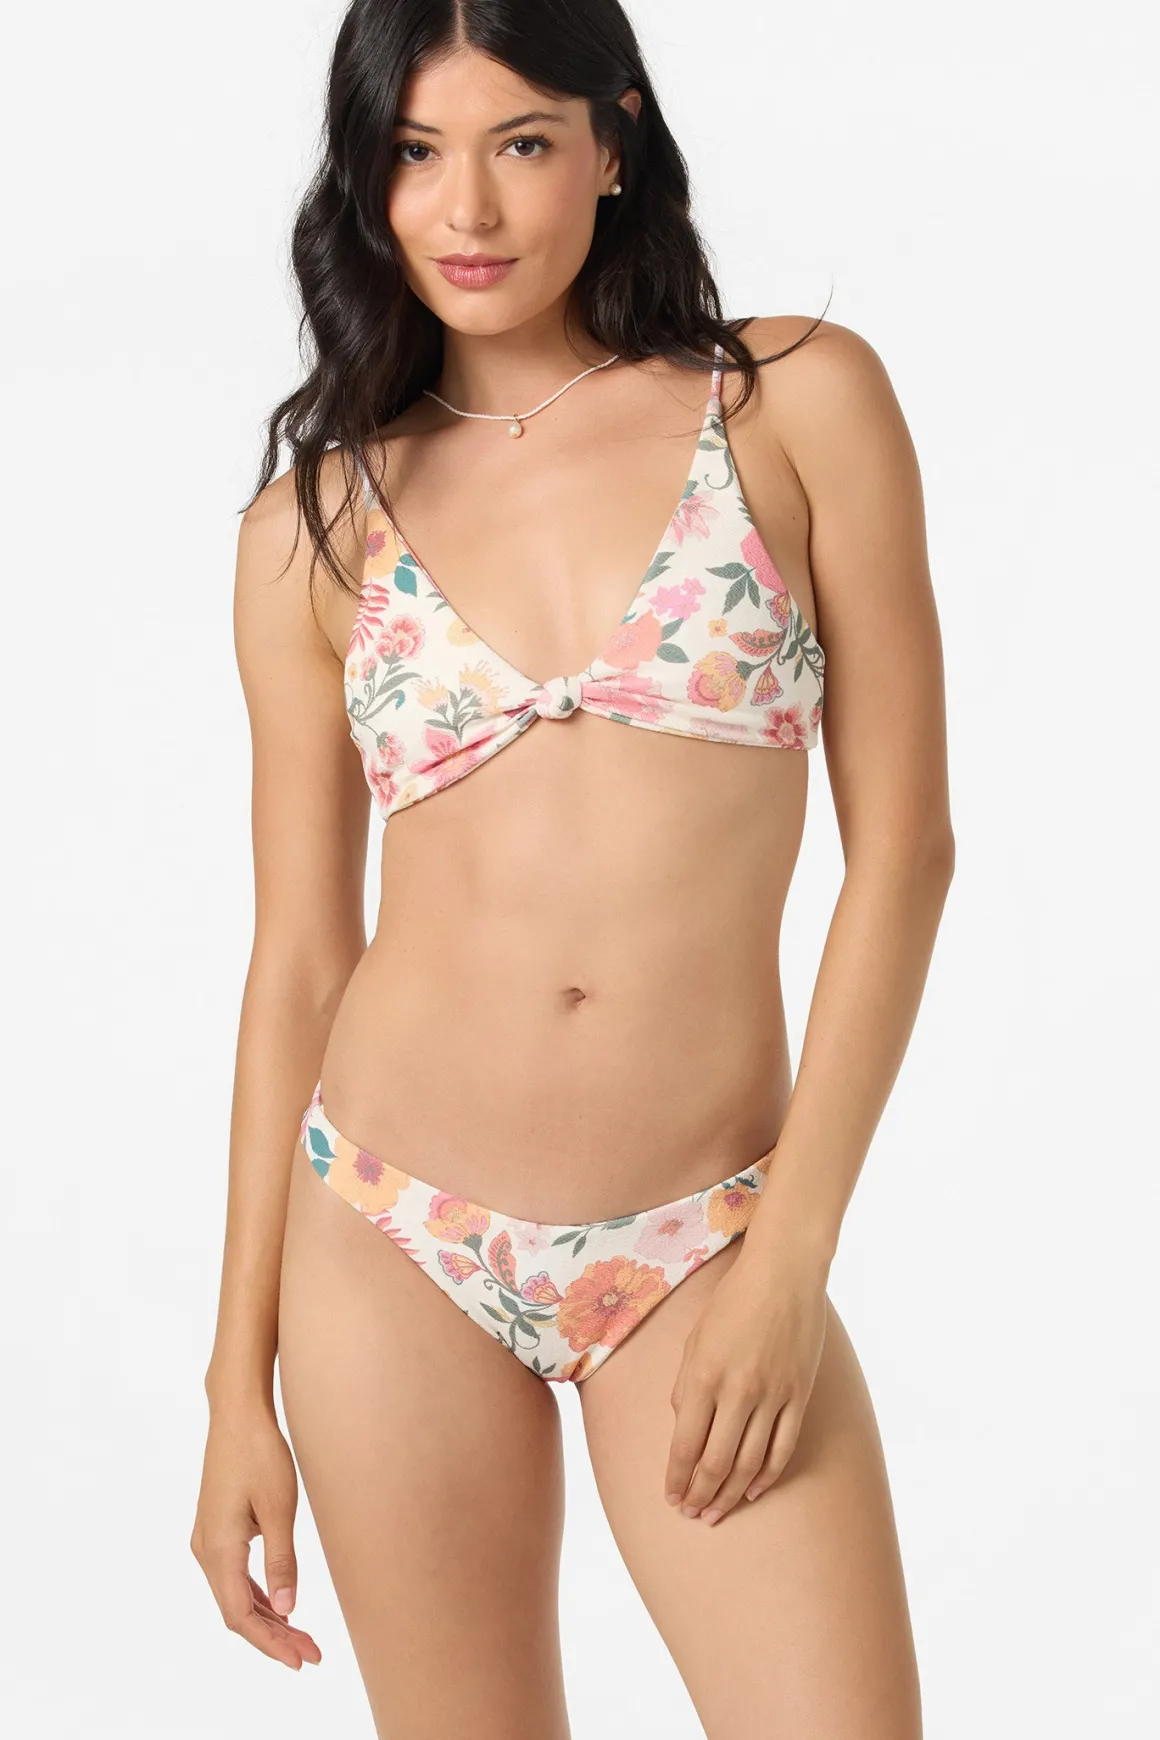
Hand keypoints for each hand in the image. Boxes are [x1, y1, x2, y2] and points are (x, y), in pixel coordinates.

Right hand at [190, 1400, 321, 1669]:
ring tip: (302, 1636)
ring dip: (267, 1617)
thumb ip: (282, 1561)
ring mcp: (207, 1539)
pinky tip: (280, 1604)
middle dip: (274, 1636)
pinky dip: (256, 1595)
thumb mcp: (279, 1508)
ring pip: (234, 1595)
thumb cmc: (261, 1453)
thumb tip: (287, 1610)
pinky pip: (233, 1576)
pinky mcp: (215, 1529)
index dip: (271, 1643)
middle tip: (311, 1653)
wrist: (237, 1413)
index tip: (301, 1659)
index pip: (241, 1615)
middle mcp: (206, 1550)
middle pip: (237, 1611)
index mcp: (219, 1549)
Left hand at [664, 1235, 828, 1524]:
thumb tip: (685, 1429)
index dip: (677, 1478)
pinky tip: (753, 1492)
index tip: (670, 1498)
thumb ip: (687, 1387)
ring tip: (716, 1513)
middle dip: (700, 1496)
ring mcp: (773, 1396)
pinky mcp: (800, 1395)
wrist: (784, 1273)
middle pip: (716, 1463)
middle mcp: (738, 1392)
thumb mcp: (695, 1340)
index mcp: (704, 1376)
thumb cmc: (732, 1301)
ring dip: (730, 1495)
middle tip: (691, 1515)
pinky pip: (782, 1448)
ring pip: (749, 1464)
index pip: (685, 1445)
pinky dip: (767, 1476)